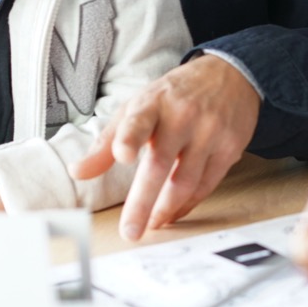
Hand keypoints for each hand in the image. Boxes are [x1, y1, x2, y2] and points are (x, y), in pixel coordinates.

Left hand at [70, 55, 260, 240]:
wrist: (230, 75)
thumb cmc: (174, 95)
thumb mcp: (138, 107)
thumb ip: (107, 142)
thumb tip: (77, 173)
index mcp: (154, 103)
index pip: (140, 121)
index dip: (130, 138)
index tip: (122, 155)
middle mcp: (183, 116)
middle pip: (160, 164)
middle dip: (143, 202)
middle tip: (130, 231)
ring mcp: (210, 132)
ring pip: (185, 181)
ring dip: (165, 209)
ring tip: (150, 225)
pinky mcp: (230, 147)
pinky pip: (206, 185)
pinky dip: (188, 204)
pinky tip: (173, 213)